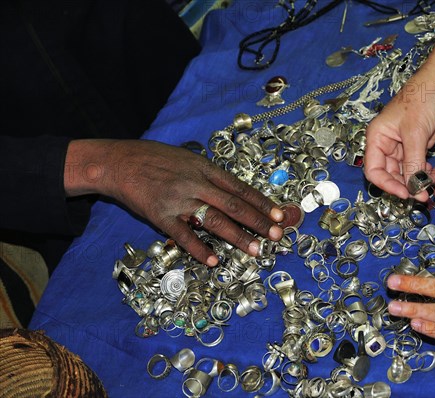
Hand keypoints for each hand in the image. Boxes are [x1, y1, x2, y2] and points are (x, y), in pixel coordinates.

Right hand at [65, 139, 283, 265]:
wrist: (119, 162)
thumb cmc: (156, 159)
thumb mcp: (188, 159)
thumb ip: (210, 176)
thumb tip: (236, 193)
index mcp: (205, 168)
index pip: (240, 187)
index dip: (261, 202)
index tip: (279, 214)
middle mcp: (196, 183)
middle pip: (233, 204)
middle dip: (257, 221)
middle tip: (276, 235)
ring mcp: (179, 200)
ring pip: (214, 220)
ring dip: (237, 236)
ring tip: (255, 250)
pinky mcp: (160, 216)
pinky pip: (183, 236)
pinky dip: (199, 249)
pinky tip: (213, 261)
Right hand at [364, 65, 434, 201]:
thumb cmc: (421, 101)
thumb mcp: (415, 134)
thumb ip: (413, 163)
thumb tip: (413, 189)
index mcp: (376, 138)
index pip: (373, 170)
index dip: (386, 185)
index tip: (404, 194)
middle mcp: (385, 145)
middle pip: (388, 174)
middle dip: (402, 186)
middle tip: (419, 196)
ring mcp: (401, 148)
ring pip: (402, 173)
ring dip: (413, 183)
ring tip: (426, 190)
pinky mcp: (416, 148)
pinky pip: (415, 167)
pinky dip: (421, 175)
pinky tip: (430, 179)